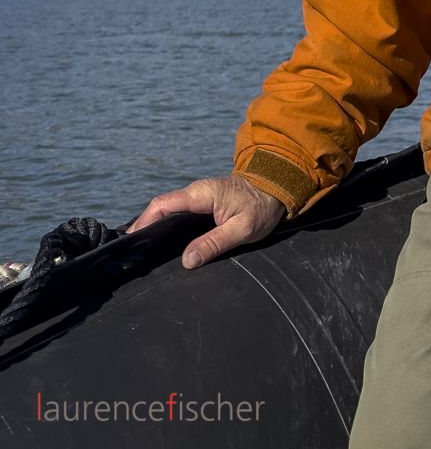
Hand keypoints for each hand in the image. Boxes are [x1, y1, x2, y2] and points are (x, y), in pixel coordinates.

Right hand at [128, 175, 285, 269]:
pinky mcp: (204, 202)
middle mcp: (197, 191)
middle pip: (162, 208)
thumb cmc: (263, 206)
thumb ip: (214, 243)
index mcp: (202, 194)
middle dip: (146, 227)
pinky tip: (167, 242)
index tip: (133, 242)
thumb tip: (187, 260)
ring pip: (170, 211)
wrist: (279, 188)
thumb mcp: (242, 229)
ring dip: (157, 227)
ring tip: (146, 250)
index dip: (144, 222)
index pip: (162, 205)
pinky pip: (181, 212)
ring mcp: (200, 195)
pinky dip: (170, 225)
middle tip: (136, 252)